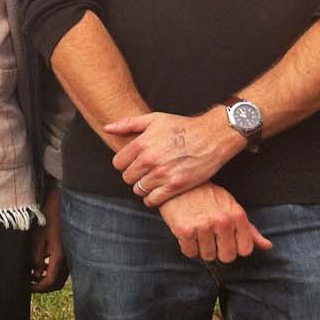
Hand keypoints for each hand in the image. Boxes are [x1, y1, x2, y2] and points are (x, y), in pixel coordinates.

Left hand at [30, 182, 67, 291]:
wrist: (64, 202)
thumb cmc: (50, 216)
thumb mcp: (38, 237)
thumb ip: (35, 257)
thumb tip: (34, 275)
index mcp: (60, 257)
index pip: (50, 282)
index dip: (37, 288)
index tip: (25, 287)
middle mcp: (69, 259)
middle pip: (57, 283)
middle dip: (42, 286)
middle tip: (28, 283)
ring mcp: (72, 256)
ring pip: (60, 276)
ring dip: (47, 278)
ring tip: (31, 273)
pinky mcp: (71, 250)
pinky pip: (62, 267)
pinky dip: (51, 269)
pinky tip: (41, 263)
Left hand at [106, 108, 245, 207]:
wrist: (212, 137)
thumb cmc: (183, 126)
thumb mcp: (154, 119)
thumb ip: (128, 124)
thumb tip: (107, 128)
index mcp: (141, 144)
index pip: (117, 163)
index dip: (124, 164)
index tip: (133, 163)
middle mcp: (149, 160)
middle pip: (127, 177)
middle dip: (133, 175)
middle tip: (144, 172)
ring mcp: (162, 174)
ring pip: (138, 189)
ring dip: (143, 187)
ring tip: (152, 181)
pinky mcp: (175, 186)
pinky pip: (153, 200)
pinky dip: (151, 199)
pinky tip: (157, 192)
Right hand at [157, 182, 271, 262]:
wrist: (177, 183)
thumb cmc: (207, 196)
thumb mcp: (231, 207)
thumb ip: (249, 229)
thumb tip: (267, 246)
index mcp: (237, 216)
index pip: (245, 250)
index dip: (235, 247)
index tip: (227, 239)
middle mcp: (222, 222)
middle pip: (227, 256)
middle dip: (219, 251)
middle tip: (211, 237)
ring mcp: (203, 227)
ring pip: (207, 256)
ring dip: (202, 248)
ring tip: (197, 232)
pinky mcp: (184, 230)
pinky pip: (189, 252)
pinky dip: (187, 246)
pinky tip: (186, 233)